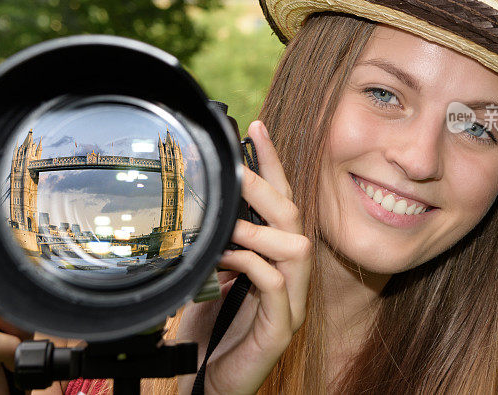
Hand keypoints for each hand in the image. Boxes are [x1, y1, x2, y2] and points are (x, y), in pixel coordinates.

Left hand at [176, 121, 311, 394]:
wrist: (207, 384)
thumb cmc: (209, 332)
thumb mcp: (210, 278)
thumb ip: (215, 245)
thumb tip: (201, 207)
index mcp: (274, 260)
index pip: (281, 202)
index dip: (273, 164)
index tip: (256, 128)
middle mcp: (290, 277)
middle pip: (294, 217)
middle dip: (268, 186)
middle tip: (240, 169)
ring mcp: (291, 304)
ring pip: (296, 247)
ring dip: (260, 228)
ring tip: (229, 225)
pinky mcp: (281, 330)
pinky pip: (277, 285)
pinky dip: (252, 265)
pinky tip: (226, 261)